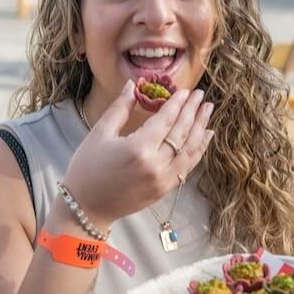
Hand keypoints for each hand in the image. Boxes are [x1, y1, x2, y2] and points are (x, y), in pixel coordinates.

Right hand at [62, 80, 214, 225]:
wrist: (86, 208)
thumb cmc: (87, 169)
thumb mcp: (99, 134)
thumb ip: (119, 108)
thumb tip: (131, 85)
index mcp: (138, 148)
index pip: (166, 120)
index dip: (177, 103)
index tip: (186, 91)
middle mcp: (156, 165)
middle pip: (182, 133)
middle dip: (193, 111)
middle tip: (201, 95)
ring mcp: (163, 180)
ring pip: (190, 150)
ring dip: (201, 128)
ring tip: (208, 110)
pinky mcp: (164, 190)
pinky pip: (188, 166)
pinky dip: (199, 150)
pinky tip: (205, 136)